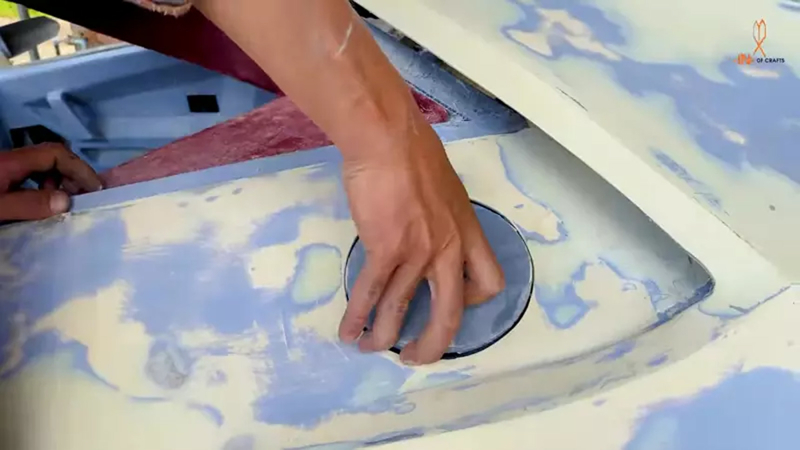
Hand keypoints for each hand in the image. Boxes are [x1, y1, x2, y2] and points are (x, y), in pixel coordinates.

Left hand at [0, 143, 102, 220]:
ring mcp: (6, 169)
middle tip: (83, 198)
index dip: (79, 168)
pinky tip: (44, 205)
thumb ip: (30, 203)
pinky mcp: (1, 180)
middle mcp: (12, 160)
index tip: (95, 188)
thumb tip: (66, 201)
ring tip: (64, 204)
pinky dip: (44, 189)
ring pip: (41, 168)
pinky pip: (30, 178)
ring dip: (59, 182)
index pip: (56, 153)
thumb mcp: (0, 207)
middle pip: (51, 158)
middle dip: (72, 175)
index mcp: (13, 161)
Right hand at [338, 126, 504, 364]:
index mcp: (467, 232)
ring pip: (402, 309)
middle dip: (432, 344)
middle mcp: (448, 248)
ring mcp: (418, 251)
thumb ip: (441, 217)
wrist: (388, 138)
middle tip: (415, 356)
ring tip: (370, 348)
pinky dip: (358, 318)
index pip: (488, 283)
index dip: (473, 303)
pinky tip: (348, 331)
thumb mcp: (444, 189)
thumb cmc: (413, 153)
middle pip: (450, 314)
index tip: (450, 303)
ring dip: (384, 336)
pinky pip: (371, 294)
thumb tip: (426, 228)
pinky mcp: (386, 249)